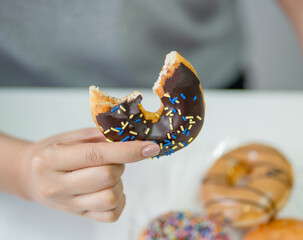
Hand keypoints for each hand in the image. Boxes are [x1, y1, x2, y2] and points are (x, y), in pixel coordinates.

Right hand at [18, 128, 159, 221]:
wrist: (30, 176)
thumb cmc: (53, 152)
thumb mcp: (70, 137)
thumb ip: (100, 136)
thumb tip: (134, 138)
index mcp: (51, 160)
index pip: (96, 155)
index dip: (127, 150)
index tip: (150, 146)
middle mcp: (56, 185)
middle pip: (106, 177)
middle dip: (121, 164)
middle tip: (115, 158)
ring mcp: (67, 204)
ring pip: (110, 198)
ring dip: (119, 183)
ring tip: (110, 174)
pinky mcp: (79, 215)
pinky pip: (111, 215)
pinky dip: (120, 200)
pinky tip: (111, 188)